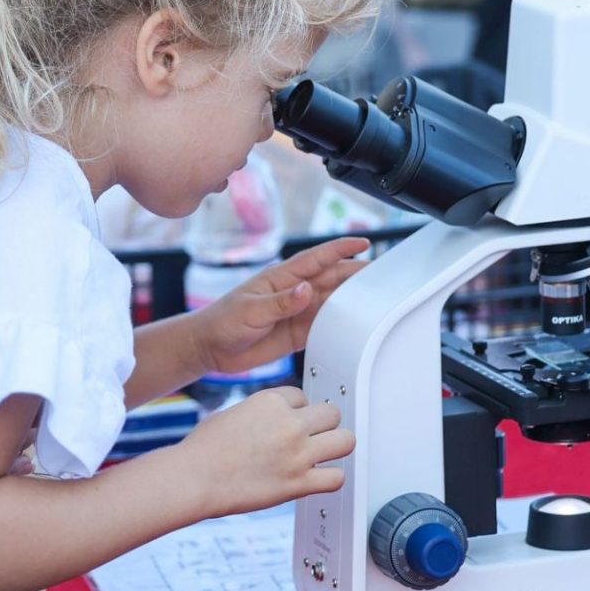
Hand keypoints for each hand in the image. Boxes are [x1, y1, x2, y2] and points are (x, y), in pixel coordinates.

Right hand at [186, 385, 353, 516]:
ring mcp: (297, 454)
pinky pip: (337, 478)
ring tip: (324, 454)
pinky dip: (331, 479)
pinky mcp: (298, 484)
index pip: (302, 397)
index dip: (296, 411)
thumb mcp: (232, 413)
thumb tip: (272, 420)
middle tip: (312, 436)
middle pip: (332, 413)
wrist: (194, 478)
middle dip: (323, 424)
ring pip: (345, 441)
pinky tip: (320, 478)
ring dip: (335, 447)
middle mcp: (289, 424)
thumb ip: (260, 413)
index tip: (288, 423)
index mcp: (271, 401)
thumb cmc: (203, 449)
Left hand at [194, 239, 369, 376]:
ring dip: (350, 300)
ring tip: (374, 299)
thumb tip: (306, 290)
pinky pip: (324, 327)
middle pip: (331, 279)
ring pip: (331, 302)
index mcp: (281, 278)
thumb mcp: (251, 310)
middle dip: (354, 274)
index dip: (340, 250)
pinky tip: (353, 327)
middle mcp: (293, 292)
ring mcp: (296, 312)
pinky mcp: (296, 333)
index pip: (316, 259)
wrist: (209, 348)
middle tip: (380, 274)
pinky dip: (339, 326)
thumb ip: (280, 302)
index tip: (362, 243)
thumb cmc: (222, 321)